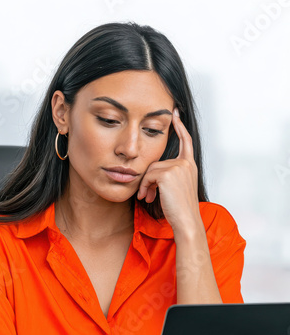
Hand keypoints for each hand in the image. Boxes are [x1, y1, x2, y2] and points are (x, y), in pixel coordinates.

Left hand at [136, 108, 201, 236]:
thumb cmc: (180, 209)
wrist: (186, 221)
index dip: (180, 127)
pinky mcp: (168, 174)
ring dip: (145, 185)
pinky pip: (148, 176)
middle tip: (147, 194)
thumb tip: (150, 176)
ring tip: (147, 197)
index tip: (174, 114)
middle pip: (157, 162)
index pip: (186, 141)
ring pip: (151, 170)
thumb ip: (167, 176)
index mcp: (189, 165)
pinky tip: (147, 198)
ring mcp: (178, 167)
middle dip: (149, 179)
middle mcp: (185, 163)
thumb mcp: (175, 188)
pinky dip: (144, 187)